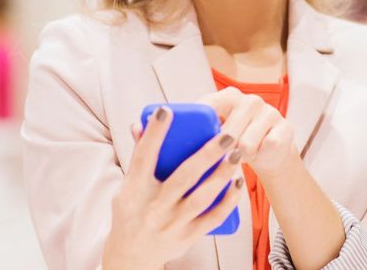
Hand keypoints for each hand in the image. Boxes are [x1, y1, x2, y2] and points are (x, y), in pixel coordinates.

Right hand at [102, 106, 244, 269]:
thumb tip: (139, 123)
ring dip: (221, 175)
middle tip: (227, 135)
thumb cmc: (132, 213)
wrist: (131, 258)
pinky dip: (227, 201)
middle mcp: (153, 208)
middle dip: (206, 155)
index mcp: (133, 191)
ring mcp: (171, 224)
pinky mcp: (187, 237)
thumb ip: (138, 157)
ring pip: (201, 198)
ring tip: (237, 155)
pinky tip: (238, 184)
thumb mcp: (127, 187)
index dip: (153, 135)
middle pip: (182, 177)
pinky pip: (212, 218)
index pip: (143, 158)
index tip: (166, 111)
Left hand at [199, 87, 298, 180]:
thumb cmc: (235, 142)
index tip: (192, 145)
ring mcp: (270, 112)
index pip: (209, 107)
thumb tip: (172, 130)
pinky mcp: (286, 127)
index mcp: (229, 96)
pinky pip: (268, 147)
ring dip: (243, 156)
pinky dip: (261, 156)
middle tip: (222, 158)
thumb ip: (198, 129)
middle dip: (222, 152)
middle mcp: (250, 100)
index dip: (200, 128)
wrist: (269, 152)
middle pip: (228, 132)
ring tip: (241, 156)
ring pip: (247, 143)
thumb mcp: (216, 132)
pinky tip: (260, 153)